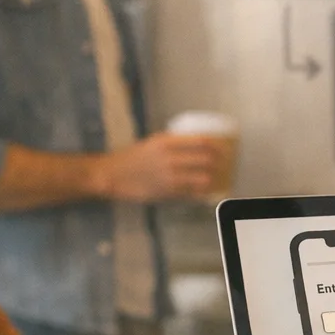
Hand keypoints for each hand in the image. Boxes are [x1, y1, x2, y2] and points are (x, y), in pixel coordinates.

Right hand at [98, 133, 223, 202]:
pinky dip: (199, 192)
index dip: (216, 145)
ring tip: (213, 179)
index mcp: (166, 142)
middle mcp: (170, 158)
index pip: (200, 141)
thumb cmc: (132, 157)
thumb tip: (195, 145)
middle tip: (221, 165)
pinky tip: (202, 192)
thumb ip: (173, 143)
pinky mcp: (166, 192)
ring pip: (202, 179)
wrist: (112, 175)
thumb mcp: (152, 142)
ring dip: (211, 179)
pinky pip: (190, 193)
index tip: (222, 148)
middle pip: (205, 160)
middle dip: (217, 163)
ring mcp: (169, 176)